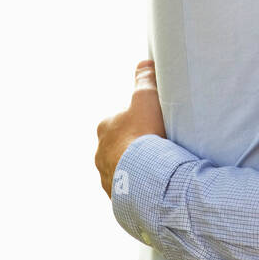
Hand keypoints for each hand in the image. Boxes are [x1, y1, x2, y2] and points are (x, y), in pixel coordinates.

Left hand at [95, 60, 165, 198]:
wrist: (146, 177)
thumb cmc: (145, 134)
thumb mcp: (147, 98)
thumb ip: (145, 79)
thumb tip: (144, 62)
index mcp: (105, 128)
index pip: (119, 121)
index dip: (137, 121)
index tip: (153, 125)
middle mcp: (100, 153)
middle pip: (119, 146)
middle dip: (135, 147)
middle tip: (158, 147)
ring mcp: (107, 176)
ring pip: (123, 169)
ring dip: (136, 168)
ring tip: (158, 170)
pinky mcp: (116, 196)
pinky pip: (128, 190)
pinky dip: (139, 187)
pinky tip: (154, 186)